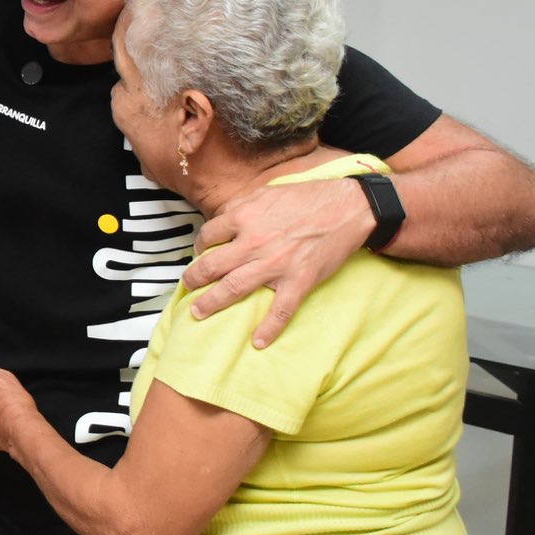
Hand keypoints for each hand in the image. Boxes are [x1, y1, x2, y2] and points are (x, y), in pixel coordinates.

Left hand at [181, 178, 370, 347]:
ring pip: (233, 288)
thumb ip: (243, 206)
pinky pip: (280, 310)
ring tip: (197, 313)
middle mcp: (254, 242)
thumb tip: (223, 218)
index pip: (209, 234)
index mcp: (244, 217)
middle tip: (186, 286)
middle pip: (211, 265)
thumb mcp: (267, 192)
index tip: (200, 252)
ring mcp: (275, 264)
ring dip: (211, 303)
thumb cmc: (308, 197)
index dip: (200, 245)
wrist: (349, 208)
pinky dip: (269, 329)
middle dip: (194, 278)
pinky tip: (258, 342)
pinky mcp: (299, 280)